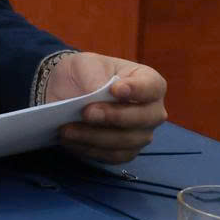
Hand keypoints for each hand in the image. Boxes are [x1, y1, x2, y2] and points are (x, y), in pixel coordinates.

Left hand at [45, 53, 167, 163]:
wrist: (66, 90)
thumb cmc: (84, 72)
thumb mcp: (85, 64)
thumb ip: (94, 77)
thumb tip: (96, 93)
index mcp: (148, 82)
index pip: (153, 87)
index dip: (137, 90)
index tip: (115, 89)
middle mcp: (151, 111)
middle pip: (146, 118)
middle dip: (115, 116)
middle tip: (87, 112)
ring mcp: (140, 134)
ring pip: (127, 141)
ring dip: (96, 136)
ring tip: (68, 130)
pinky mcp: (125, 151)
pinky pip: (113, 156)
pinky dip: (90, 149)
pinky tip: (71, 141)